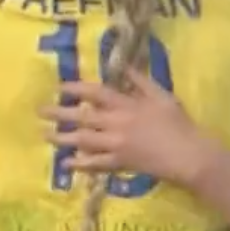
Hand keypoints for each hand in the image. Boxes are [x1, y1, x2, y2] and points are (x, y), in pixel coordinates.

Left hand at [48, 76, 221, 187]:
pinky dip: (79, 163)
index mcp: (127, 105)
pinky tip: (65, 162)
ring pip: (83, 141)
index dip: (75, 88)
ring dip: (62, 138)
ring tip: (45, 135)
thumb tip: (124, 66)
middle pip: (82, 117)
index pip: (96, 93)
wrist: (189, 154)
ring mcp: (116, 145)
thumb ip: (141, 81)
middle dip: (59, 113)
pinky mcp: (120, 163)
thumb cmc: (179, 123)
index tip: (60, 86)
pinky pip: (95, 164)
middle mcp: (117, 123)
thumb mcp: (162, 95)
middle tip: (40, 111)